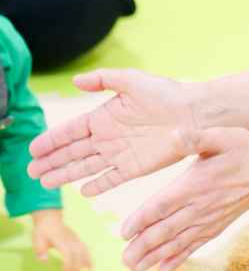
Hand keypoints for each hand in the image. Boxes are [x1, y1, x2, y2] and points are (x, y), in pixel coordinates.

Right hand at [28, 69, 197, 195]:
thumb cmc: (166, 93)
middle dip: (52, 161)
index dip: (52, 140)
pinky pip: (112, 178)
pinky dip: (98, 185)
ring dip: (66, 174)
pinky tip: (83, 191)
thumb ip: (103, 80)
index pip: (71, 131)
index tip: (33, 149)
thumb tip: (75, 80)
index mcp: (105, 116)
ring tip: (46, 183)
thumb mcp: (132, 80)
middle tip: (31, 171)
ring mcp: (121, 153)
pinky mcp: (136, 167)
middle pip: (73, 152)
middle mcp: (109, 137)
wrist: (195, 113)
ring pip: (87, 167)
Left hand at [31, 209, 92, 270]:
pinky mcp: (76, 238)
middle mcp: (70, 240)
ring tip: (90, 270)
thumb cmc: (43, 230)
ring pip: (84, 249)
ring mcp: (74, 238)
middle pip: (77, 253)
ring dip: (87, 260)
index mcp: (60, 241)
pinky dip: (88, 255)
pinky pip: (85, 247)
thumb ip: (40, 251)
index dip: (68, 264)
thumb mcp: (37, 240)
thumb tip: (44, 261)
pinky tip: (90, 262)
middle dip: (77, 266)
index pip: (68, 254)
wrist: (49, 218)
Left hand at [120, 127, 248, 270]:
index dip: (141, 219)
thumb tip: (175, 134)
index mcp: (195, 184)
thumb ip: (196, 138)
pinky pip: (194, 245)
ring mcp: (208, 220)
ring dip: (154, 257)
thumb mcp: (221, 137)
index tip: (123, 232)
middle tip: (123, 259)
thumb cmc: (243, 150)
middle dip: (142, 247)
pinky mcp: (216, 227)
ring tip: (133, 267)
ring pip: (177, 243)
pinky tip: (163, 269)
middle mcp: (200, 206)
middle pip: (165, 230)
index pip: (162, 205)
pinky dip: (178, 258)